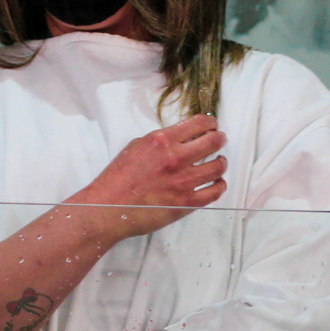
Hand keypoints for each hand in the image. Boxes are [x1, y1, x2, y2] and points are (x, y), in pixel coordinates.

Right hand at [67, 114, 226, 239]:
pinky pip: (215, 192)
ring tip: (218, 162)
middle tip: (219, 140)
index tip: (211, 125)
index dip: (209, 122)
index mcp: (162, 141)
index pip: (198, 124)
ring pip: (218, 166)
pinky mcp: (187, 203)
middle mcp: (176, 158)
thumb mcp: (135, 147)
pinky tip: (217, 182)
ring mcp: (184, 182)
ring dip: (221, 162)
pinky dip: (219, 185)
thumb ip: (159, 142)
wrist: (108, 207)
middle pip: (213, 141)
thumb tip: (178, 140)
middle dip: (219, 138)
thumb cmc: (117, 178)